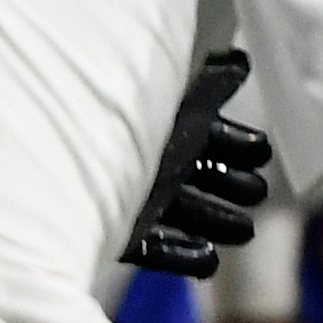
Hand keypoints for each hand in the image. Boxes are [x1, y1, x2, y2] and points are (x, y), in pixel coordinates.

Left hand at [124, 48, 269, 279]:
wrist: (60, 177)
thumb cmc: (123, 134)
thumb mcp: (178, 107)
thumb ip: (213, 86)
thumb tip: (242, 61)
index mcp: (161, 127)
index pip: (208, 133)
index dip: (238, 144)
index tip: (263, 153)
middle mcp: (147, 161)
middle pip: (199, 174)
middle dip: (234, 184)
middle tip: (258, 193)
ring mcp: (130, 200)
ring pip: (184, 212)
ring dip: (217, 220)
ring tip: (244, 232)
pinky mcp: (115, 235)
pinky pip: (154, 249)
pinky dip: (182, 255)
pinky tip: (209, 260)